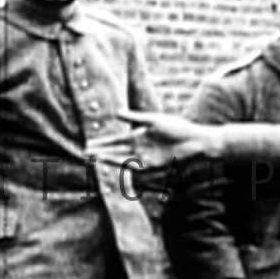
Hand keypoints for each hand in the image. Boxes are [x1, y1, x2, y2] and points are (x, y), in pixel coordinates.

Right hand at [84, 110, 223, 167]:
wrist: (194, 140)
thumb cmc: (177, 127)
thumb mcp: (153, 120)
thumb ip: (135, 118)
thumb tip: (116, 113)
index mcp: (139, 134)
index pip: (116, 139)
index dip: (103, 142)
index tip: (90, 144)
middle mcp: (140, 147)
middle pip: (116, 150)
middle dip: (101, 151)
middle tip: (85, 153)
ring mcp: (145, 156)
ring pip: (122, 158)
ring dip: (108, 159)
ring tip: (94, 159)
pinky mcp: (153, 164)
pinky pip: (134, 165)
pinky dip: (123, 165)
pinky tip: (112, 164)